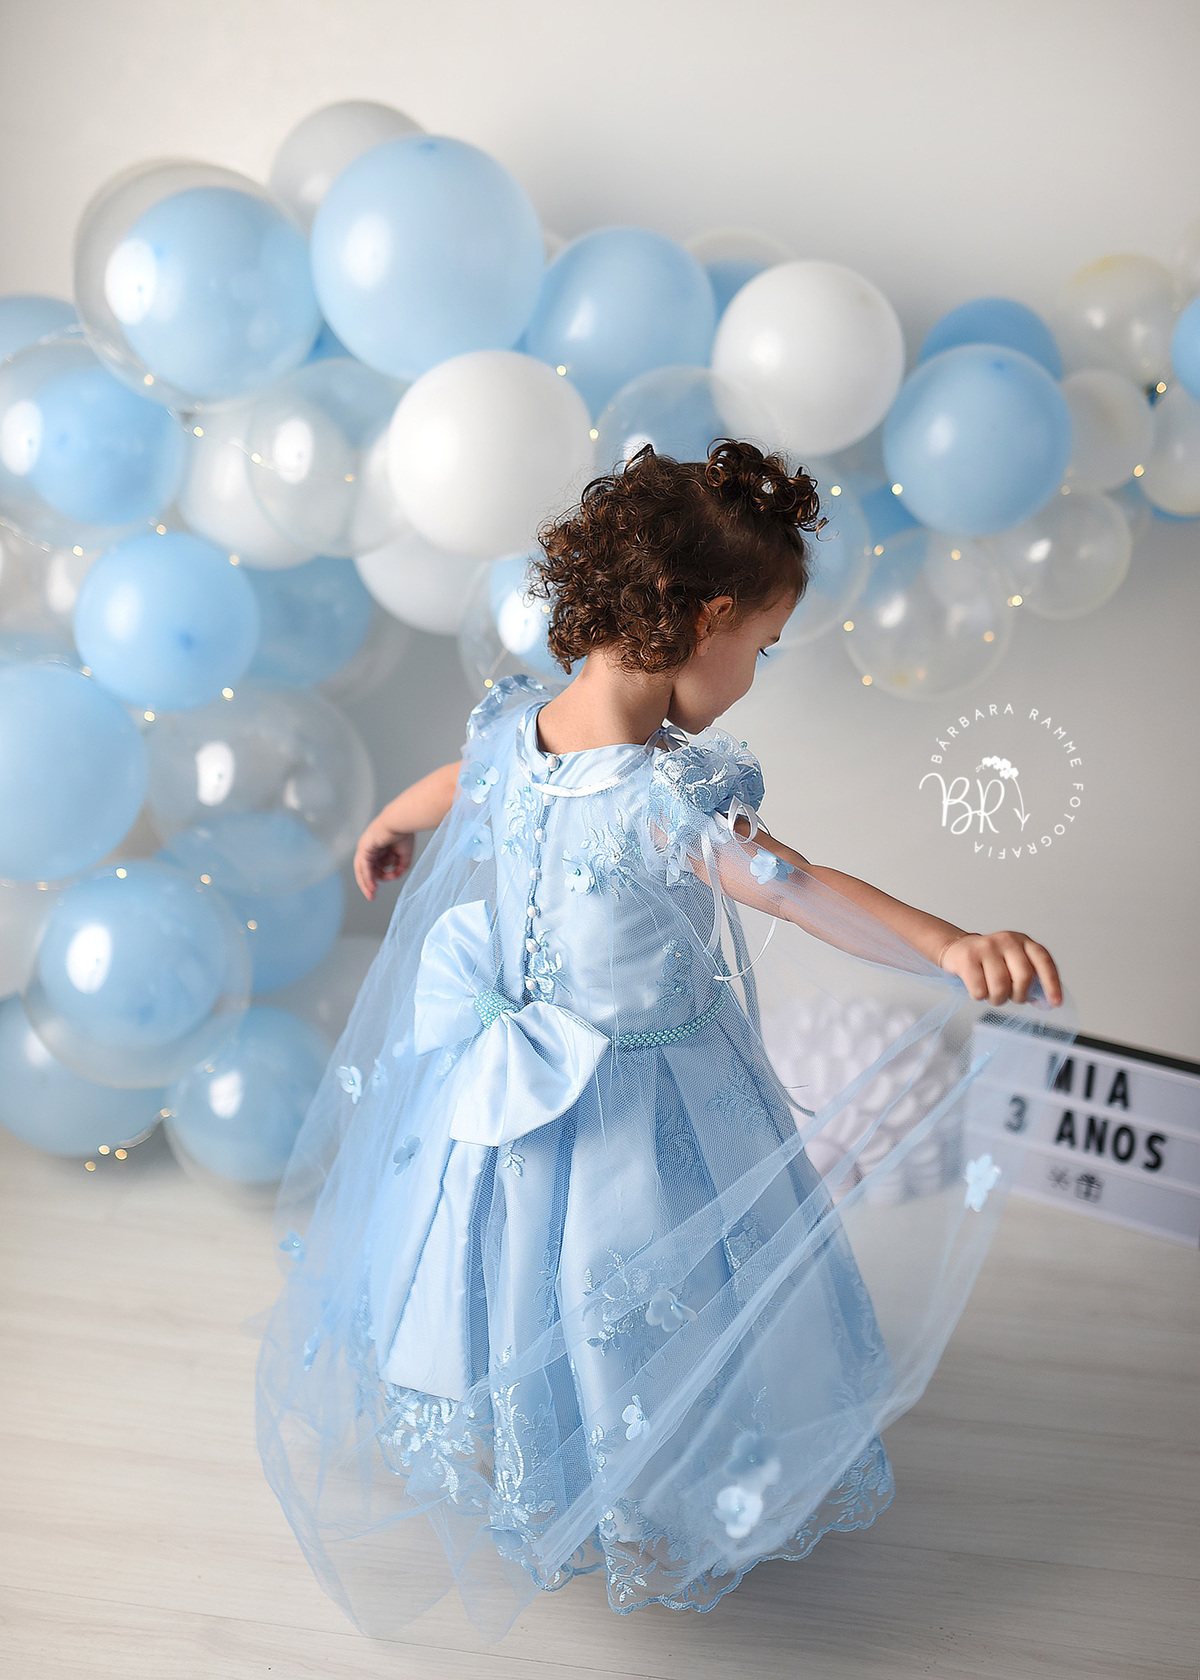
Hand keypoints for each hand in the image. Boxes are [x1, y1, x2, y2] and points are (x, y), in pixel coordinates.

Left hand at [353, 818, 414, 901]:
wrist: (401, 822)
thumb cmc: (404, 834)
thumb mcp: (404, 857)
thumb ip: (399, 868)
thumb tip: (393, 877)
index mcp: (377, 848)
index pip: (373, 866)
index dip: (377, 878)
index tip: (381, 887)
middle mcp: (368, 848)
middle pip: (365, 870)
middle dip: (368, 884)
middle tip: (372, 896)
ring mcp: (364, 848)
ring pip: (362, 870)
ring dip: (367, 883)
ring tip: (372, 894)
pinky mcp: (364, 848)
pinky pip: (364, 866)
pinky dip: (367, 877)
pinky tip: (372, 886)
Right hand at [937, 930, 1062, 1006]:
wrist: (958, 949)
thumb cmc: (991, 962)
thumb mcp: (1014, 965)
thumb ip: (1032, 982)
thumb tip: (1046, 1003)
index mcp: (1023, 942)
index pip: (1044, 962)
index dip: (1052, 984)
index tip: (1055, 1003)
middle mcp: (1007, 941)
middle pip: (1023, 977)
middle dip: (1019, 996)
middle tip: (1012, 998)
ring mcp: (986, 947)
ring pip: (1001, 987)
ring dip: (998, 999)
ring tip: (994, 995)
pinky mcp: (968, 957)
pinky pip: (980, 990)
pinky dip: (980, 996)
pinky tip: (978, 988)